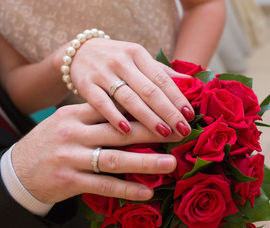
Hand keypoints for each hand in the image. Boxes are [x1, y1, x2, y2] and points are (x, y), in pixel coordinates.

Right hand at [11, 104, 181, 203]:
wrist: (18, 169)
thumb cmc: (49, 142)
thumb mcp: (67, 120)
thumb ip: (95, 115)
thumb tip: (130, 112)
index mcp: (75, 113)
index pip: (113, 107)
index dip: (143, 110)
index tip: (167, 112)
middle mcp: (73, 133)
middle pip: (119, 131)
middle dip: (151, 132)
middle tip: (178, 134)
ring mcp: (71, 157)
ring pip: (114, 159)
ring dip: (145, 162)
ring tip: (170, 164)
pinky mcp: (69, 180)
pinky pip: (103, 185)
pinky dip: (126, 188)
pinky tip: (146, 192)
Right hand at [53, 38, 194, 137]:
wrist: (78, 52)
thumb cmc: (115, 59)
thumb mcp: (137, 58)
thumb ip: (161, 71)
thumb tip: (190, 83)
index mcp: (138, 54)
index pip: (161, 78)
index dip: (177, 97)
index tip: (190, 116)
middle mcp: (121, 61)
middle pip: (149, 90)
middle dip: (168, 111)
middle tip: (183, 130)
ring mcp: (102, 73)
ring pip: (129, 98)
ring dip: (148, 117)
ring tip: (163, 133)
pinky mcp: (86, 85)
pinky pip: (102, 103)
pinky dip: (115, 117)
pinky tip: (127, 131)